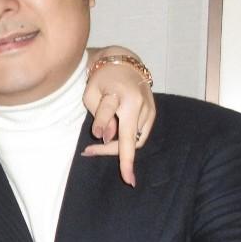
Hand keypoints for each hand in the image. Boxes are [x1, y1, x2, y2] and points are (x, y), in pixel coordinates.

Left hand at [81, 46, 156, 187]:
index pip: (125, 136)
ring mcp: (150, 110)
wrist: (122, 61)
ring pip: (135, 140)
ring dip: (117, 146)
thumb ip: (100, 116)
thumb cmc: (102, 78)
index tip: (128, 179)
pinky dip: (125, 139)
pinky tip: (111, 135)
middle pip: (130, 142)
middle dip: (110, 150)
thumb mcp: (91, 94)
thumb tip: (107, 137)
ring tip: (96, 144)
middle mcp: (143, 107)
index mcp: (127, 101)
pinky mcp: (152, 113)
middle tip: (89, 151)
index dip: (124, 159)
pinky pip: (139, 134)